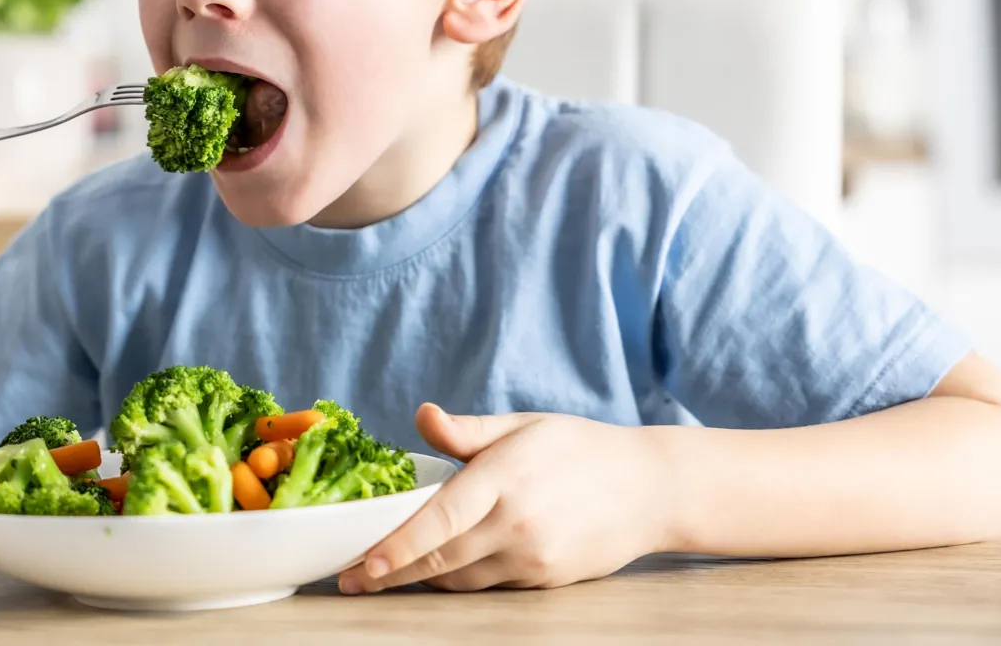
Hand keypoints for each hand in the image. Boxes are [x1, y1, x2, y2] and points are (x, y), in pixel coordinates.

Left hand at [337, 404, 672, 592]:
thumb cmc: (578, 448)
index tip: (361, 564)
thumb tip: (421, 415)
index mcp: (506, 478)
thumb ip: (466, 430)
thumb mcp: (521, 426)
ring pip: (460, 579)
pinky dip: (457, 581)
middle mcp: (518, 523)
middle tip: (349, 580)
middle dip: (390, 574)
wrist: (651, 489)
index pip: (439, 520)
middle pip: (440, 559)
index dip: (396, 547)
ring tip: (381, 576)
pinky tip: (435, 572)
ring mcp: (534, 557)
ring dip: (419, 580)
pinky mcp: (546, 580)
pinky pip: (487, 585)